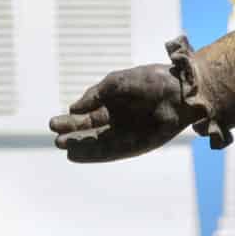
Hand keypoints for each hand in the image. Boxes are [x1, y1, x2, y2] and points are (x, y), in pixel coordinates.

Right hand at [49, 64, 198, 162]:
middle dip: (73, 135)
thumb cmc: (152, 81)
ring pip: (98, 143)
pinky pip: (111, 152)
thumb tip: (73, 109)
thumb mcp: (117, 83)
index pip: (88, 116)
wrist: (180, 90)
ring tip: (62, 145)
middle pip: (90, 131)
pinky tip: (78, 155)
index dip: (71, 121)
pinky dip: (94, 154)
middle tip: (56, 138)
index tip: (54, 123)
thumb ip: (95, 95)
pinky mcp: (136, 145)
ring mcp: (127, 134)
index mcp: (114, 104)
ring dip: (80, 146)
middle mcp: (119, 121)